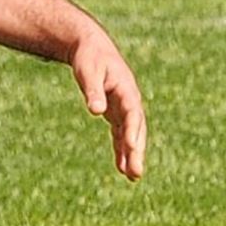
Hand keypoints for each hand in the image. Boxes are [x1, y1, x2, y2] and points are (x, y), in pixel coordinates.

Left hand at [69, 30, 146, 180]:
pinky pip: (121, 134)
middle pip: (136, 129)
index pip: (133, 114)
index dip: (133, 131)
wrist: (91, 48)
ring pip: (131, 134)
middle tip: (136, 173)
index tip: (132, 148)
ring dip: (132, 154)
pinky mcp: (116, 112)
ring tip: (133, 177)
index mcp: (126, 89)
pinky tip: (121, 167)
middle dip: (137, 150)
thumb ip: (93, 91)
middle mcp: (129, 100)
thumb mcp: (88, 72)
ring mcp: (124, 107)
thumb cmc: (89, 58)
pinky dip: (122, 149)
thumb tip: (96, 111)